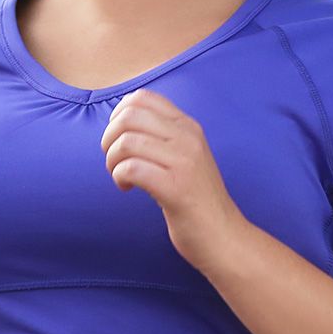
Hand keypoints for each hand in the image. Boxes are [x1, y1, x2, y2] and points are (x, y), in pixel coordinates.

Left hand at [101, 86, 248, 272]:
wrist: (223, 236)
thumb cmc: (195, 198)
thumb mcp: (185, 156)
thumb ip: (162, 136)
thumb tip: (121, 121)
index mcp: (188, 127)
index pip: (143, 98)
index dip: (118, 115)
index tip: (119, 139)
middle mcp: (188, 138)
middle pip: (129, 116)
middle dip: (109, 138)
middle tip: (114, 160)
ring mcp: (184, 162)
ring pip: (127, 142)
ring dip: (112, 161)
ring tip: (120, 177)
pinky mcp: (176, 188)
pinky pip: (132, 168)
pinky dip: (119, 177)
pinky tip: (126, 188)